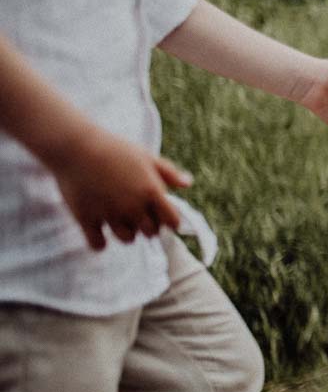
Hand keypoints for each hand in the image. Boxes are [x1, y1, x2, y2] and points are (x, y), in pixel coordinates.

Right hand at [47, 130, 190, 250]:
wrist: (75, 147)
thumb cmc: (114, 149)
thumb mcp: (146, 156)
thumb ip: (168, 173)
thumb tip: (187, 184)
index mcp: (151, 192)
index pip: (172, 220)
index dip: (170, 220)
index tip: (163, 216)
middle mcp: (133, 207)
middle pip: (150, 232)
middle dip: (148, 225)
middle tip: (139, 214)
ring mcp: (110, 215)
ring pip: (128, 239)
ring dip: (127, 232)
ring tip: (119, 218)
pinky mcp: (86, 220)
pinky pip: (98, 245)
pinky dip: (100, 242)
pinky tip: (98, 231)